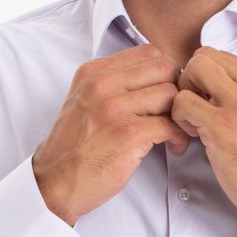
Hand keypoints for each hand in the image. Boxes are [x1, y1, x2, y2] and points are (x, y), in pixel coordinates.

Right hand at [32, 45, 189, 225]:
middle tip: (177, 111)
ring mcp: (114, 108)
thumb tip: (153, 77)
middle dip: (177, 90)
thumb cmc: (73, 148)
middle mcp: (102, 84)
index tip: (166, 93)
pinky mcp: (128, 134)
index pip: (148, 53)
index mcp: (94, 72)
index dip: (166, 73)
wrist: (55, 183)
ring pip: (170, 94)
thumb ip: (112, 84)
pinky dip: (179, 136)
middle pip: (164, 69)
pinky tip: (173, 146)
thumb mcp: (83, 101)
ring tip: (175, 132)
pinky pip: (171, 124)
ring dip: (181, 115)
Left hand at [170, 47, 236, 223]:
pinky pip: (182, 102)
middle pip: (204, 57)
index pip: (221, 57)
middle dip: (191, 80)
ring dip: (184, 94)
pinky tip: (194, 135)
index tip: (209, 100)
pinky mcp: (221, 124)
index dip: (206, 77)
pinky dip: (179, 117)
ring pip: (192, 69)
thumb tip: (211, 85)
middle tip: (196, 108)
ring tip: (195, 121)